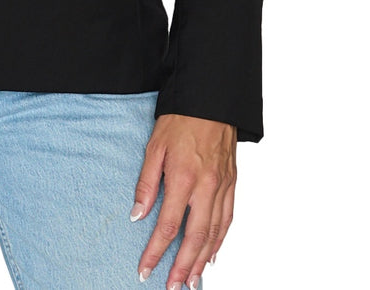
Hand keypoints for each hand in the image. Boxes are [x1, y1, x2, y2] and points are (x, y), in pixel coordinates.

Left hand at [131, 113, 236, 286]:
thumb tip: (137, 215)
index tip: (146, 269)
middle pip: (195, 238)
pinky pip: (228, 219)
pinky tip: (212, 253)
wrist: (210, 98)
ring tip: (191, 281)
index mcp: (184, 178)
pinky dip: (220, 240)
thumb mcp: (154, 146)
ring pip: (214, 233)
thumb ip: (146, 183)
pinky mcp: (232, 182)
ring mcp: (223, 186)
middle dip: (182, 266)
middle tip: (172, 287)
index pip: (168, 226)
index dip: (156, 251)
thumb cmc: (180, 119)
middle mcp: (207, 187)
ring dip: (202, 260)